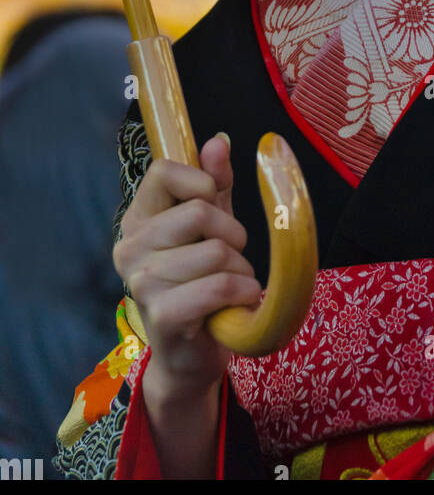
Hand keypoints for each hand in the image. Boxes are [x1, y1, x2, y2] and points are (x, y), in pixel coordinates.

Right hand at [113, 134, 260, 402]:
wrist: (194, 354)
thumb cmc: (203, 281)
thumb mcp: (212, 225)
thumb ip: (214, 183)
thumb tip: (218, 140)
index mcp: (137, 220)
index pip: (163, 171)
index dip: (200, 181)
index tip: (214, 203)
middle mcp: (129, 248)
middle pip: (199, 211)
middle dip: (232, 235)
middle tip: (231, 257)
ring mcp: (141, 284)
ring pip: (216, 252)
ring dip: (240, 270)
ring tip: (232, 285)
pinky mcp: (163, 316)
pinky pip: (219, 286)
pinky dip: (243, 292)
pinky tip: (238, 303)